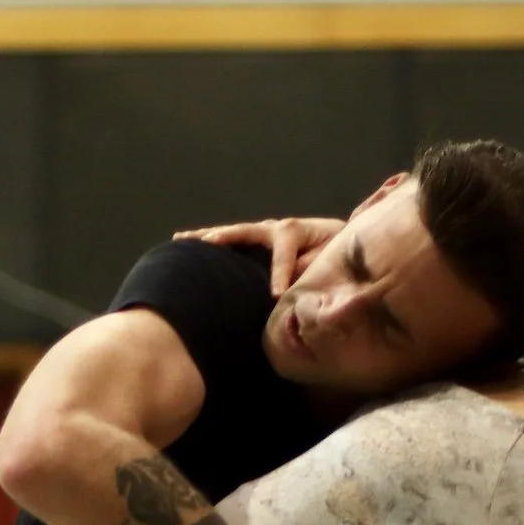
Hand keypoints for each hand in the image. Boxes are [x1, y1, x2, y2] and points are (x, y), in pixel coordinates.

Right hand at [173, 217, 346, 295]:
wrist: (342, 242)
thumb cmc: (335, 253)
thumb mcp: (327, 261)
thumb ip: (307, 269)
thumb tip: (286, 285)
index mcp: (293, 231)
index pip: (281, 254)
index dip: (278, 274)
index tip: (275, 296)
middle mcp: (276, 228)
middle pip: (242, 231)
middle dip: (222, 238)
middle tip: (203, 245)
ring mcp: (266, 232)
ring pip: (232, 234)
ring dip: (207, 236)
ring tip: (181, 239)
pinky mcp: (263, 241)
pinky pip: (235, 242)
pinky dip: (214, 242)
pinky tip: (191, 245)